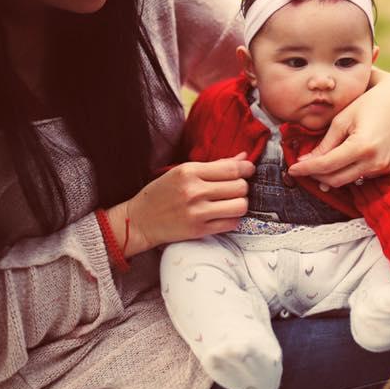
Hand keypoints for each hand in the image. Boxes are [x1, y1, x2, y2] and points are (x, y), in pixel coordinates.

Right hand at [108, 154, 253, 255]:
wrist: (140, 220)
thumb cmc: (161, 193)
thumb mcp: (182, 171)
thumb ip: (214, 165)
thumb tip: (243, 158)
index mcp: (189, 171)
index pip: (231, 168)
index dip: (246, 169)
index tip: (249, 170)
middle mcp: (194, 191)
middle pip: (240, 187)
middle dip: (242, 186)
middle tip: (235, 188)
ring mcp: (197, 212)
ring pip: (240, 206)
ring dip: (240, 204)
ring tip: (231, 202)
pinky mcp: (198, 230)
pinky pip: (231, 224)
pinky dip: (233, 219)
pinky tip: (224, 215)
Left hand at [288, 68, 389, 187]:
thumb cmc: (368, 103)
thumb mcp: (342, 121)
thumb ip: (325, 144)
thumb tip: (306, 161)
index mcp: (362, 147)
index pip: (326, 165)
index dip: (306, 168)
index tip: (292, 168)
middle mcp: (376, 162)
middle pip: (336, 180)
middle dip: (316, 175)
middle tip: (302, 166)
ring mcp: (384, 167)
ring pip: (348, 181)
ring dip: (331, 175)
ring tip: (318, 164)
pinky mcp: (389, 168)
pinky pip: (362, 176)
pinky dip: (348, 172)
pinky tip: (340, 162)